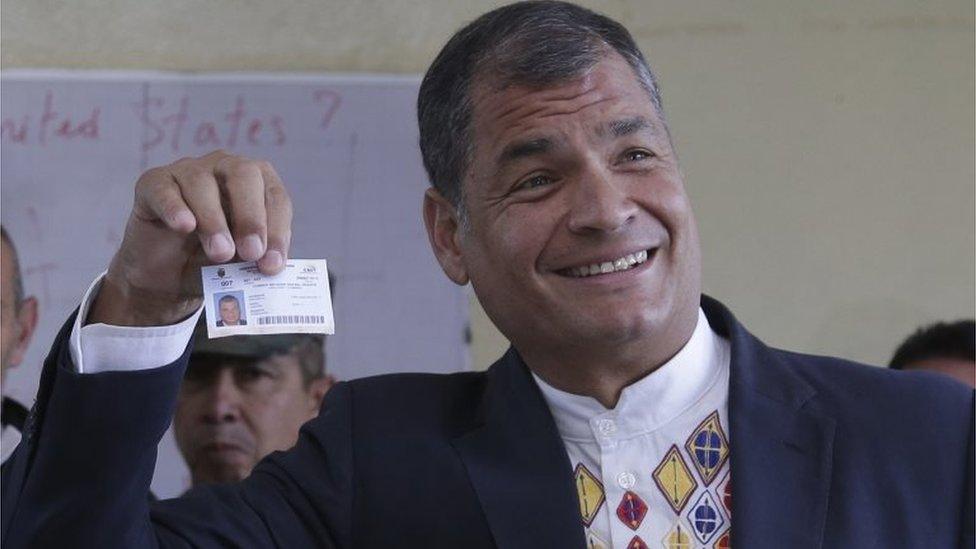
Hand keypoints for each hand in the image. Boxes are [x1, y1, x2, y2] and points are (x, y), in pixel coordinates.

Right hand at [88, 150, 291, 325]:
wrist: (167, 276)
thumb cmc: (213, 261)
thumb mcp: (240, 262)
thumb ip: (256, 258)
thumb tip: (270, 263)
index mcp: (257, 183)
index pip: (275, 196)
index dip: (277, 229)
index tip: (272, 264)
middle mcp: (224, 167)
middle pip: (243, 174)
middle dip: (251, 216)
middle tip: (251, 253)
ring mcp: (187, 171)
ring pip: (202, 183)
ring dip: (214, 220)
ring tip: (220, 254)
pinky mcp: (153, 184)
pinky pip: (164, 189)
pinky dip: (175, 208)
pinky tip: (184, 226)